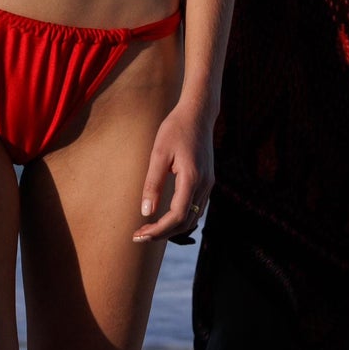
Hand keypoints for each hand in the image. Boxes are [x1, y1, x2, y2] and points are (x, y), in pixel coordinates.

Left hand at [133, 104, 213, 244]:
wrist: (198, 113)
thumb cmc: (175, 129)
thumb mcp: (159, 153)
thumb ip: (153, 184)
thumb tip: (146, 212)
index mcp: (192, 178)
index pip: (177, 216)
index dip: (158, 230)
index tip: (139, 234)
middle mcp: (204, 185)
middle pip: (186, 222)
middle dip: (163, 233)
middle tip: (139, 235)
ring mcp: (209, 184)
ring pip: (193, 218)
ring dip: (172, 228)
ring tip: (149, 229)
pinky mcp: (208, 181)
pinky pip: (197, 208)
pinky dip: (182, 218)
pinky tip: (165, 217)